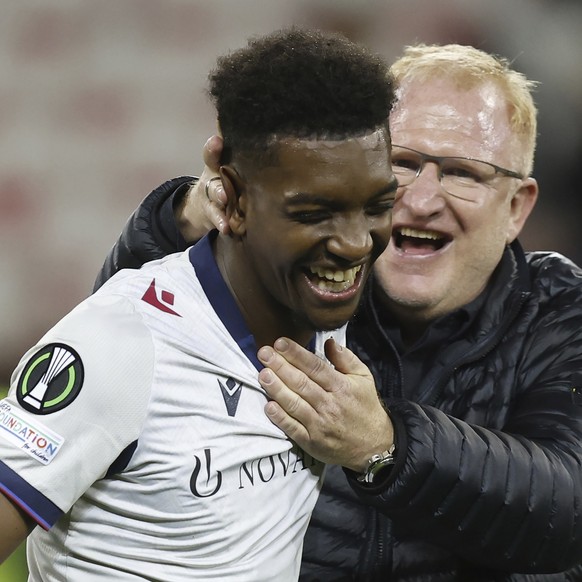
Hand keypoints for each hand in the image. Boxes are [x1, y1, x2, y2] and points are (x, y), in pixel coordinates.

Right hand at [175, 135, 228, 240]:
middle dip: (218, 191)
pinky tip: (227, 230)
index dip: (212, 149)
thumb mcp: (222, 164)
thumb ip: (227, 152)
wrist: (200, 206)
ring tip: (224, 223)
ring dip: (219, 215)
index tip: (217, 141)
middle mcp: (211, 185)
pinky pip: (218, 223)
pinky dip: (222, 226)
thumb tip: (244, 126)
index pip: (211, 156)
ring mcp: (211, 204)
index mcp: (214, 168)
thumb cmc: (221, 179)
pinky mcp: (214, 219)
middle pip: (214, 187)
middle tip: (224, 194)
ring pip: (214, 209)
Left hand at [257, 337, 393, 471]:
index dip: (296, 354)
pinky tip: (268, 405)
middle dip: (280, 366)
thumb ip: (346, 359)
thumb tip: (328, 342)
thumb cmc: (366, 407)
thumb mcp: (364, 378)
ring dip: (276, 388)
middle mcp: (329, 405)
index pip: (315, 366)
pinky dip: (280, 417)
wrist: (374, 446)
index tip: (280, 342)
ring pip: (294, 404)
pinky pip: (292, 428)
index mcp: (341, 387)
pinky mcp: (311, 442)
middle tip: (263, 353)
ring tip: (262, 374)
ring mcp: (319, 425)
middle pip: (301, 383)